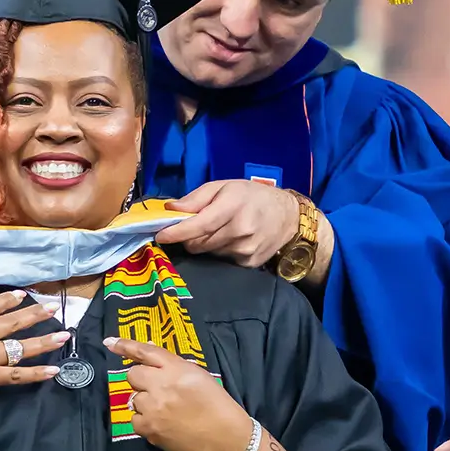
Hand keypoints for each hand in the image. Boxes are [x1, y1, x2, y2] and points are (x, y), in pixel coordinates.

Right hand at [0, 288, 67, 407]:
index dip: (7, 300)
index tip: (23, 295)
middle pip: (12, 322)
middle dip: (34, 315)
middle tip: (52, 309)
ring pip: (21, 347)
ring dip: (44, 341)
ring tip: (64, 336)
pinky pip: (17, 375)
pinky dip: (36, 374)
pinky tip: (54, 371)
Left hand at [105, 337, 255, 450]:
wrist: (228, 439)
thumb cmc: (217, 405)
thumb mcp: (198, 376)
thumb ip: (172, 365)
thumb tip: (147, 357)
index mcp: (178, 369)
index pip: (146, 352)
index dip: (125, 346)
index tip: (109, 342)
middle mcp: (162, 384)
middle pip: (133, 375)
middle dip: (142, 381)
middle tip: (158, 390)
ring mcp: (153, 407)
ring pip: (134, 398)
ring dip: (146, 402)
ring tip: (166, 410)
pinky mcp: (149, 428)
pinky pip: (134, 419)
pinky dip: (145, 421)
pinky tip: (162, 423)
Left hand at [154, 180, 297, 267]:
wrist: (289, 217)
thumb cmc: (251, 197)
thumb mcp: (224, 186)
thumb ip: (196, 198)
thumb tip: (170, 209)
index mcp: (232, 207)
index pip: (199, 225)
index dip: (177, 232)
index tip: (160, 236)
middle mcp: (240, 230)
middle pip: (198, 243)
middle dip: (189, 237)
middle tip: (194, 227)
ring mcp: (246, 249)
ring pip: (208, 253)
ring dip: (205, 244)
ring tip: (218, 230)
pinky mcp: (250, 263)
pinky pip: (222, 260)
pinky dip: (219, 252)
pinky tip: (230, 240)